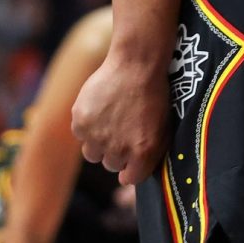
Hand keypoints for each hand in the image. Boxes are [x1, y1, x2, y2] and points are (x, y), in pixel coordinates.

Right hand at [71, 49, 173, 186]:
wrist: (136, 64)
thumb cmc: (154, 94)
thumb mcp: (163, 127)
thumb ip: (150, 154)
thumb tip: (134, 173)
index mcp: (142, 153)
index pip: (130, 178)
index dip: (130, 170)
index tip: (129, 161)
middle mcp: (118, 149)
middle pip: (111, 165)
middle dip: (116, 152)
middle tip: (120, 132)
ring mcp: (98, 137)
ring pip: (92, 153)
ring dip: (99, 142)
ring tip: (109, 121)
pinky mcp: (81, 122)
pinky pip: (80, 135)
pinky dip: (87, 125)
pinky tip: (99, 109)